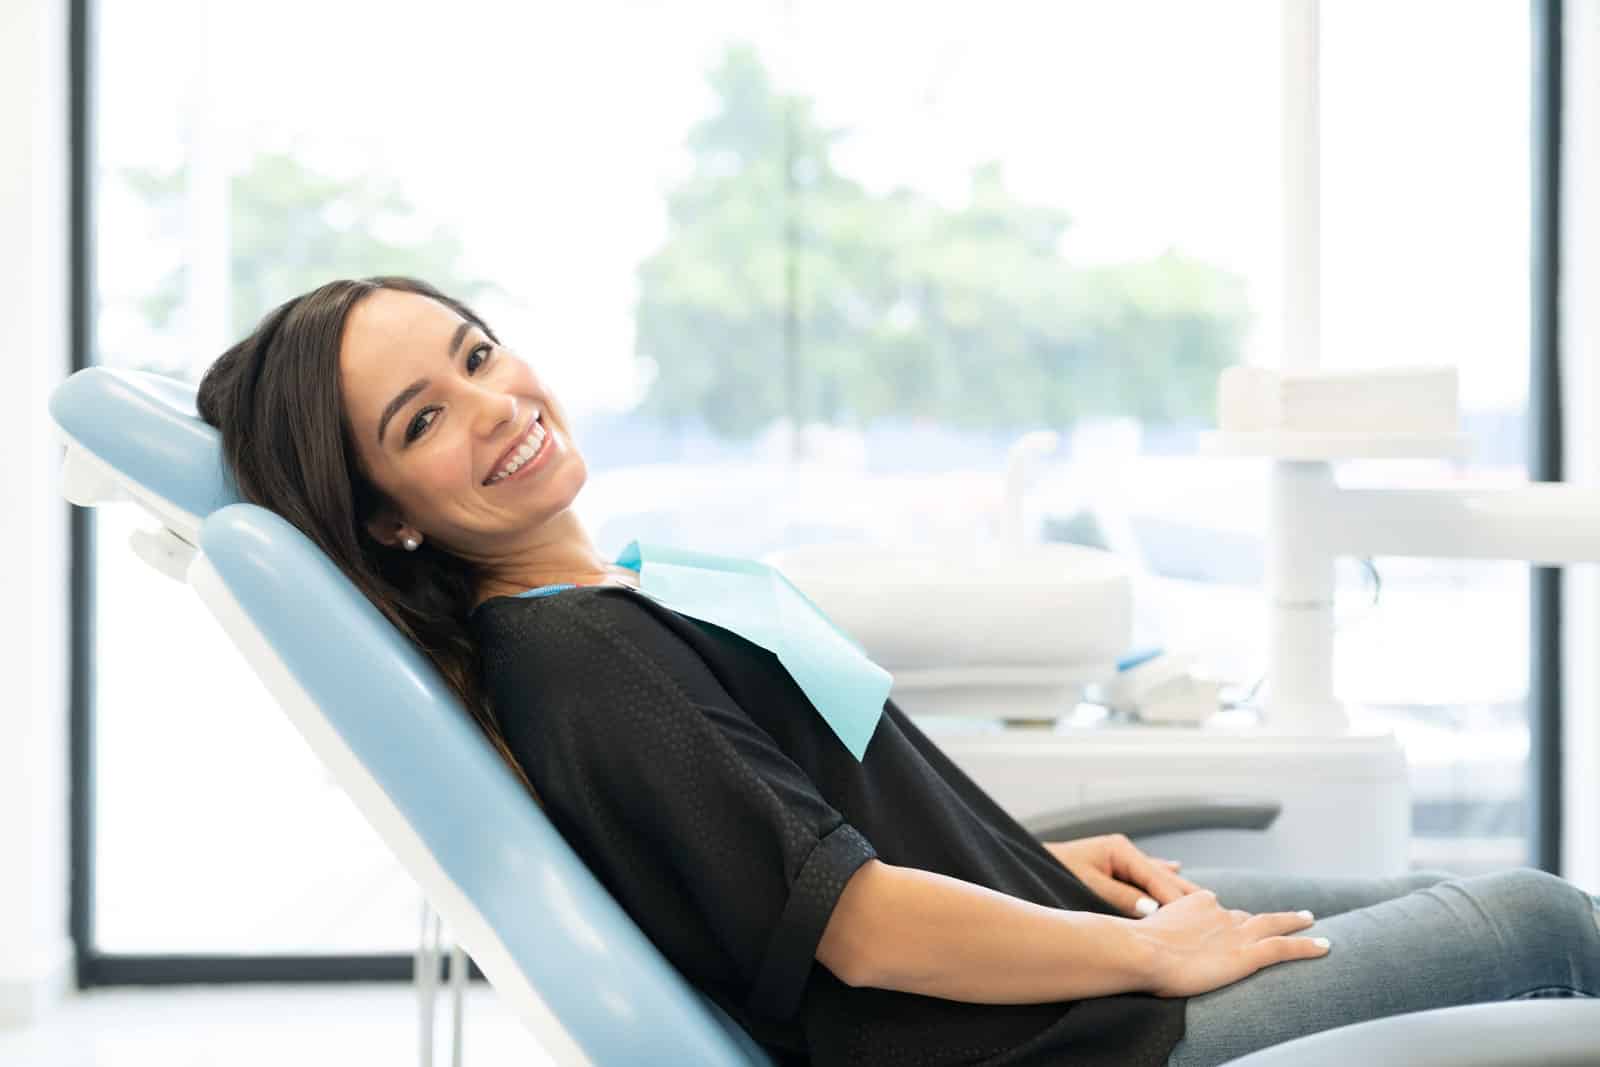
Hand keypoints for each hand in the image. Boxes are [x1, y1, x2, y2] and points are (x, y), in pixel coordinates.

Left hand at [1044, 834, 1204, 917]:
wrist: (1027, 866)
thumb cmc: (1054, 872)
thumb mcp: (1088, 884)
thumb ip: (1120, 896)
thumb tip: (1152, 910)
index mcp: (1121, 849)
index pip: (1157, 876)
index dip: (1178, 898)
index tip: (1199, 915)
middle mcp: (1125, 851)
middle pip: (1162, 876)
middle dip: (1185, 894)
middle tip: (1216, 911)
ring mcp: (1121, 859)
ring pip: (1156, 879)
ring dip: (1175, 892)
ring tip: (1205, 904)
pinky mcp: (1115, 869)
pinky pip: (1145, 877)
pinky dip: (1160, 882)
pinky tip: (1178, 870)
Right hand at [1135, 888, 1329, 996]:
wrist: (1143, 950)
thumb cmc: (1134, 946)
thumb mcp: (1144, 931)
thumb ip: (1154, 932)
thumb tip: (1144, 941)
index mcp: (1195, 904)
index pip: (1216, 910)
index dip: (1225, 919)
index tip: (1229, 923)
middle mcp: (1218, 913)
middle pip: (1249, 915)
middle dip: (1269, 916)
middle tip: (1292, 915)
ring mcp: (1234, 932)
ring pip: (1273, 925)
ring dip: (1294, 922)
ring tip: (1311, 922)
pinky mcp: (1246, 954)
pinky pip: (1284, 947)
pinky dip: (1306, 946)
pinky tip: (1324, 947)